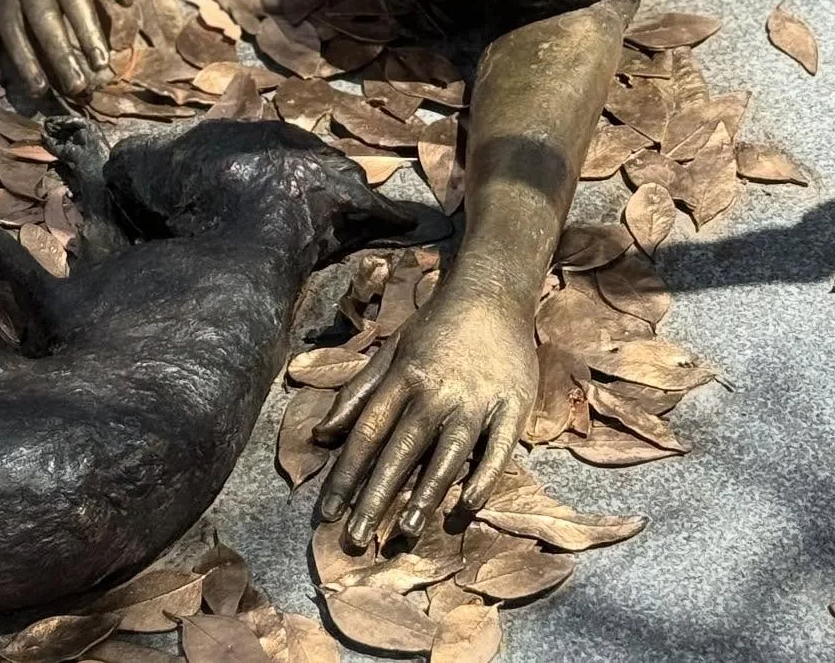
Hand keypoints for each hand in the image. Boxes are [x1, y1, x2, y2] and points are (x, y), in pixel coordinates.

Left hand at [313, 287, 536, 546]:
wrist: (491, 295)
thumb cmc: (435, 327)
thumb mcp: (390, 351)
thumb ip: (357, 393)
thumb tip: (322, 435)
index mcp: (402, 377)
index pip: (367, 432)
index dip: (345, 473)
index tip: (328, 511)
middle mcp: (434, 392)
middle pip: (400, 451)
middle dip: (376, 497)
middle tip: (356, 539)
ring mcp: (474, 401)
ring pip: (446, 456)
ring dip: (425, 496)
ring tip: (406, 532)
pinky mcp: (511, 407)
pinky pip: (496, 450)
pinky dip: (482, 478)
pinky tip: (467, 505)